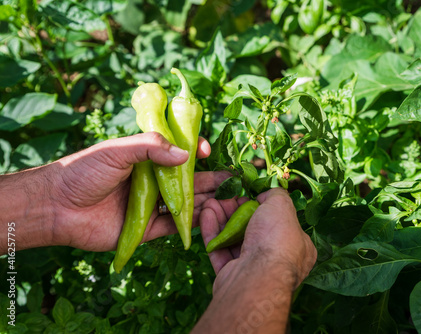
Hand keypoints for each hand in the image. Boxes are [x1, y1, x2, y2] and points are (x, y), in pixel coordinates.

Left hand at [44, 132, 229, 250]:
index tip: (206, 150)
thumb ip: (150, 146)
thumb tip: (185, 155)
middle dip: (210, 179)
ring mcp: (150, 206)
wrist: (56, 207)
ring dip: (206, 201)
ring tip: (229, 199)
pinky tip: (209, 220)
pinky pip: (173, 226)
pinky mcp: (146, 229)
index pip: (177, 153)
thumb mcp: (117, 150)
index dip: (194, 151)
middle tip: (233, 180)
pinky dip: (190, 224)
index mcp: (144, 159)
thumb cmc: (83, 171)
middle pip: (187, 180)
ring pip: (184, 203)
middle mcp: (151, 182)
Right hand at [200, 188, 316, 293]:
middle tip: (224, 197)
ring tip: (210, 202)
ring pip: (234, 240)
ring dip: (221, 219)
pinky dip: (213, 233)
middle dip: (236, 211)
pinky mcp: (232, 276)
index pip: (280, 222)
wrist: (257, 277)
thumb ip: (276, 195)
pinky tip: (206, 215)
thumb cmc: (276, 240)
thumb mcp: (282, 206)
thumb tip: (266, 194)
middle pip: (254, 229)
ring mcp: (254, 270)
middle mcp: (278, 259)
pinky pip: (220, 251)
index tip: (247, 195)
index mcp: (297, 246)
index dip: (263, 206)